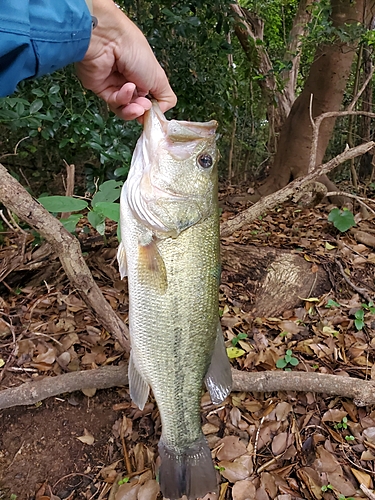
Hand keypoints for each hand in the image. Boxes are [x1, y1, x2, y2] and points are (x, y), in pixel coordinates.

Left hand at [76, 0, 175, 120]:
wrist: (110, 40)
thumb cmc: (135, 51)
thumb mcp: (159, 78)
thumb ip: (166, 98)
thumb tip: (160, 112)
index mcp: (143, 76)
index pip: (149, 100)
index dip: (151, 108)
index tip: (155, 111)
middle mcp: (128, 80)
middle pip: (136, 107)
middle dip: (142, 109)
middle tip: (145, 106)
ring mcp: (113, 85)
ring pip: (123, 108)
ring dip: (132, 109)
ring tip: (138, 105)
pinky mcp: (100, 88)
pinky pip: (113, 102)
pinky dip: (121, 99)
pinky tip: (127, 89)